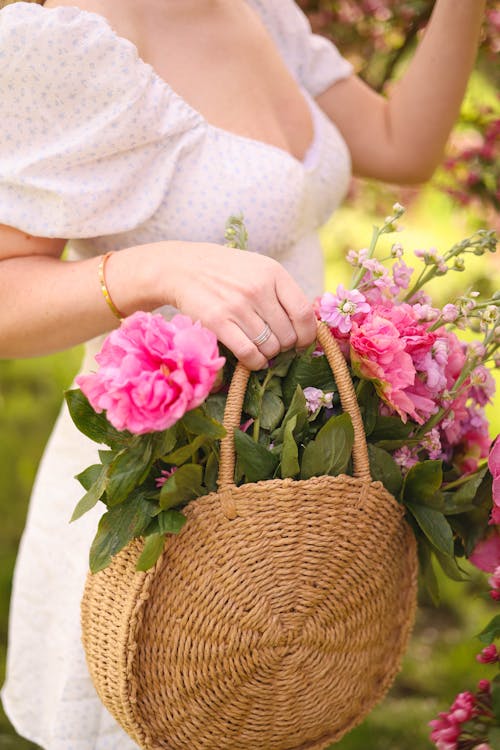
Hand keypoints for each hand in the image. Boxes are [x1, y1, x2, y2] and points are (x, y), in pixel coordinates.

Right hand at [159, 241, 316, 369]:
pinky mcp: (218, 322)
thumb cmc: (226, 272)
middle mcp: (258, 288)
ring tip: (261, 349)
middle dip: (285, 347)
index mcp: (273, 272)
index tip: (302, 342)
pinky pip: (248, 353)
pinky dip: (255, 362)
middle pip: (287, 335)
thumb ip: (282, 292)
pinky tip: (253, 359)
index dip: (307, 334)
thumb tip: (306, 326)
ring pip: (269, 347)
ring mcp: (237, 306)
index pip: (303, 313)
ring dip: (269, 355)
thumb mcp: (258, 269)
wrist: (182, 267)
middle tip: (275, 345)